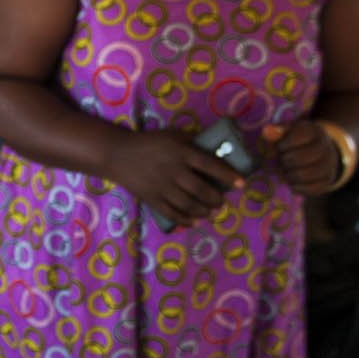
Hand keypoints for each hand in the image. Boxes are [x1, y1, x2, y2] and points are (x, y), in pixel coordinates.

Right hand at [112, 129, 243, 229]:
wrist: (118, 154)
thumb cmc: (150, 143)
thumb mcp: (172, 135)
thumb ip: (192, 142)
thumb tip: (217, 147)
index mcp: (181, 152)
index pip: (210, 165)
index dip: (227, 175)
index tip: (241, 183)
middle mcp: (173, 170)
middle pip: (201, 189)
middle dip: (216, 199)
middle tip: (222, 202)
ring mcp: (161, 186)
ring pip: (188, 204)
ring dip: (204, 211)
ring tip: (213, 212)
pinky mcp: (151, 198)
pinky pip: (171, 213)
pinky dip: (185, 220)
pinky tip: (196, 222)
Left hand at [262, 120, 339, 194]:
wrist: (321, 153)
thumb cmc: (299, 141)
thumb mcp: (289, 131)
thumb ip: (277, 131)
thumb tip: (266, 131)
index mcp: (315, 131)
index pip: (296, 138)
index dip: (282, 145)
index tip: (280, 147)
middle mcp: (325, 147)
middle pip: (298, 158)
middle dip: (284, 161)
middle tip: (282, 160)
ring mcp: (328, 164)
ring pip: (302, 175)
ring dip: (288, 175)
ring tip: (286, 170)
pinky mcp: (327, 180)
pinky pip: (311, 188)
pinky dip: (297, 187)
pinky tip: (292, 182)